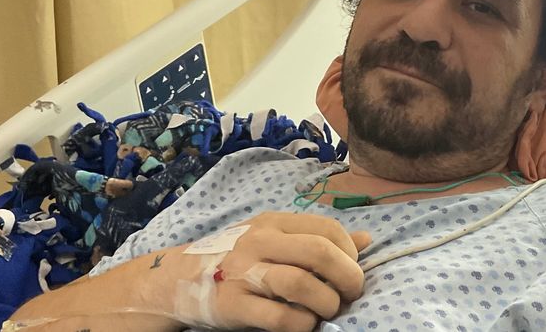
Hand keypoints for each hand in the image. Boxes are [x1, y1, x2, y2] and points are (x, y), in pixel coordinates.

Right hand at [182, 212, 371, 331]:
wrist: (179, 279)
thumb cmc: (239, 258)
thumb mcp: (275, 237)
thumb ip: (318, 238)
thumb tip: (367, 239)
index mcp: (274, 222)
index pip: (327, 228)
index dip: (350, 251)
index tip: (351, 270)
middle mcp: (259, 242)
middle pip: (319, 252)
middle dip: (348, 277)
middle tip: (351, 294)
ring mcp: (244, 272)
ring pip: (301, 284)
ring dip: (327, 303)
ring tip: (328, 310)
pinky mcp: (233, 305)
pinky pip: (280, 318)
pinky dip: (302, 324)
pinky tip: (305, 324)